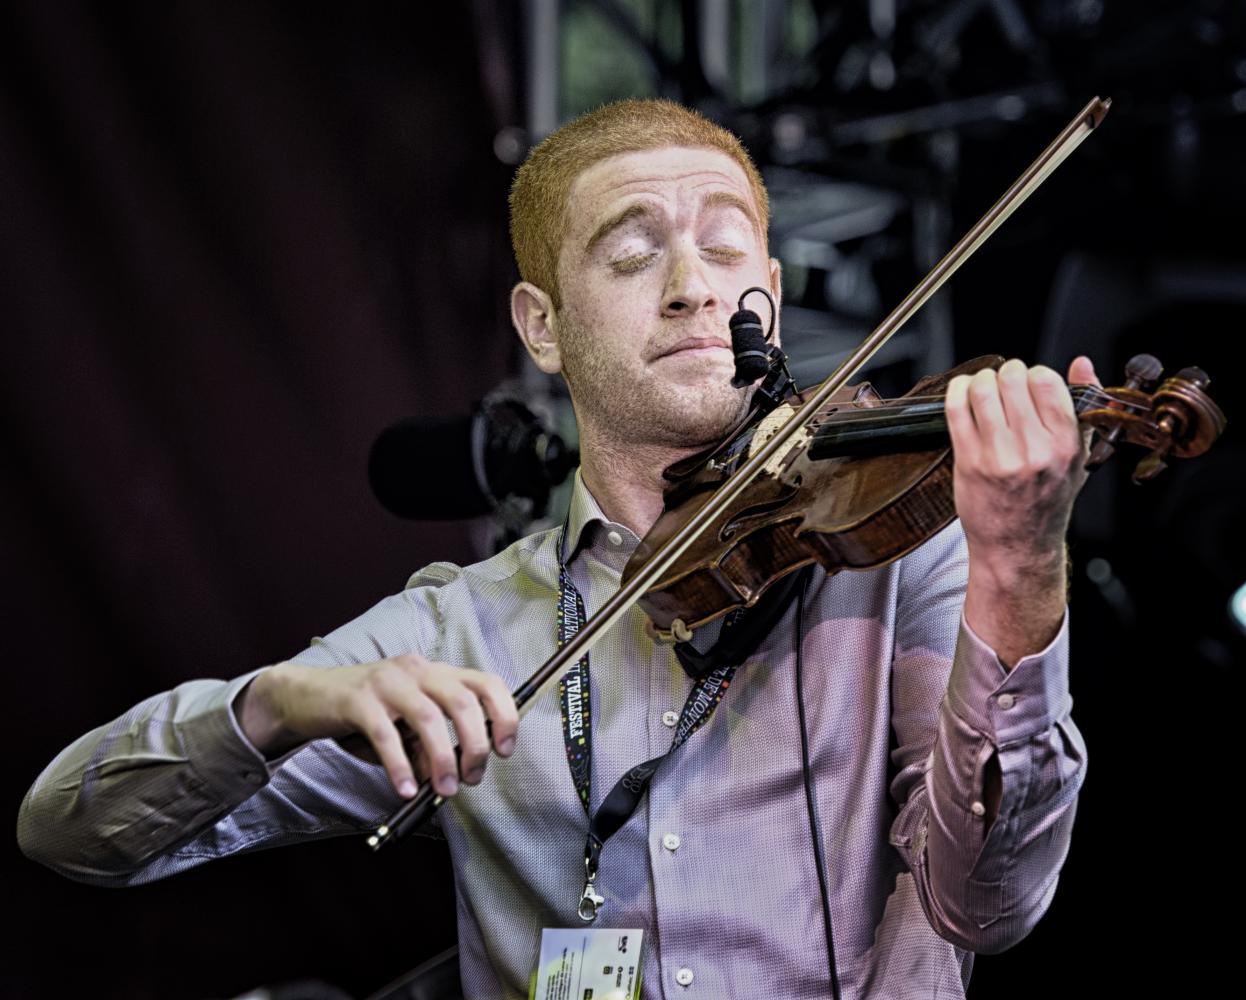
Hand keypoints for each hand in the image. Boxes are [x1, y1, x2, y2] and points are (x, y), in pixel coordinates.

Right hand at [237, 655, 518, 799]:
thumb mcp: (406, 727)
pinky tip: (404, 789)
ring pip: (429, 717)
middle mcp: (417, 670)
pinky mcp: (358, 700)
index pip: (487, 683)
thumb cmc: (366, 713)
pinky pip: (386, 735)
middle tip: (471, 778)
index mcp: (437, 673)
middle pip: (463, 702)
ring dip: (442, 759)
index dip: (504, 715)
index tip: (504, 750)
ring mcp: (387, 682)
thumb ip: (429, 747)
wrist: (308, 696)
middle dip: (475, 745)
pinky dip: (400, 765)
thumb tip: (449, 777)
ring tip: (444, 789)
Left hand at [944, 356, 1098, 664]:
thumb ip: (1083, 409)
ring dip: (979, 381)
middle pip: (1012, 380)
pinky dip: (956, 392)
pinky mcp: (969, 464)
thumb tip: (1082, 363)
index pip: (1046, 381)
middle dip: (1004, 374)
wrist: (1017, 548)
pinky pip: (956, 411)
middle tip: (1001, 385)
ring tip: (981, 389)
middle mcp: (1035, 450)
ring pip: (982, 390)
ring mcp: (1000, 458)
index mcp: (1066, 445)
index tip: (1026, 383)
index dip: (1032, 374)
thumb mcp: (1078, 457)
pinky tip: (961, 393)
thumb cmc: (1047, 502)